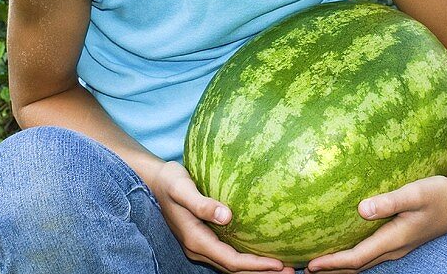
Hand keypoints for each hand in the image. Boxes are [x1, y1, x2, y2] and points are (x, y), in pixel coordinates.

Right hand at [151, 161, 295, 273]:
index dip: (255, 265)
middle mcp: (198, 248)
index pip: (231, 260)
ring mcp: (201, 245)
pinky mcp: (205, 239)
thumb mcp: (182, 188)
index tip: (279, 264)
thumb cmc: (170, 181)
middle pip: (234, 269)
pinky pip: (229, 255)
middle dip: (261, 273)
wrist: (154, 182)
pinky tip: (263, 252)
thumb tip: (227, 217)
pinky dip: (247, 259)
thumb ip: (201, 203)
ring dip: (255, 269)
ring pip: (232, 265)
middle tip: (291, 271)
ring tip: (283, 267)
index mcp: (195, 240)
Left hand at [304, 175, 446, 272]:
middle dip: (331, 269)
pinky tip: (341, 246)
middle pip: (357, 266)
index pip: (358, 257)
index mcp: (395, 239)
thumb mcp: (416, 193)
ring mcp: (397, 246)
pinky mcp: (398, 240)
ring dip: (340, 265)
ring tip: (317, 263)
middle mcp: (394, 248)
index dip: (333, 263)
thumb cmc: (439, 194)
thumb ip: (390, 201)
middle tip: (304, 268)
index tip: (311, 264)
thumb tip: (361, 210)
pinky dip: (352, 257)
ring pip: (363, 262)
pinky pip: (369, 254)